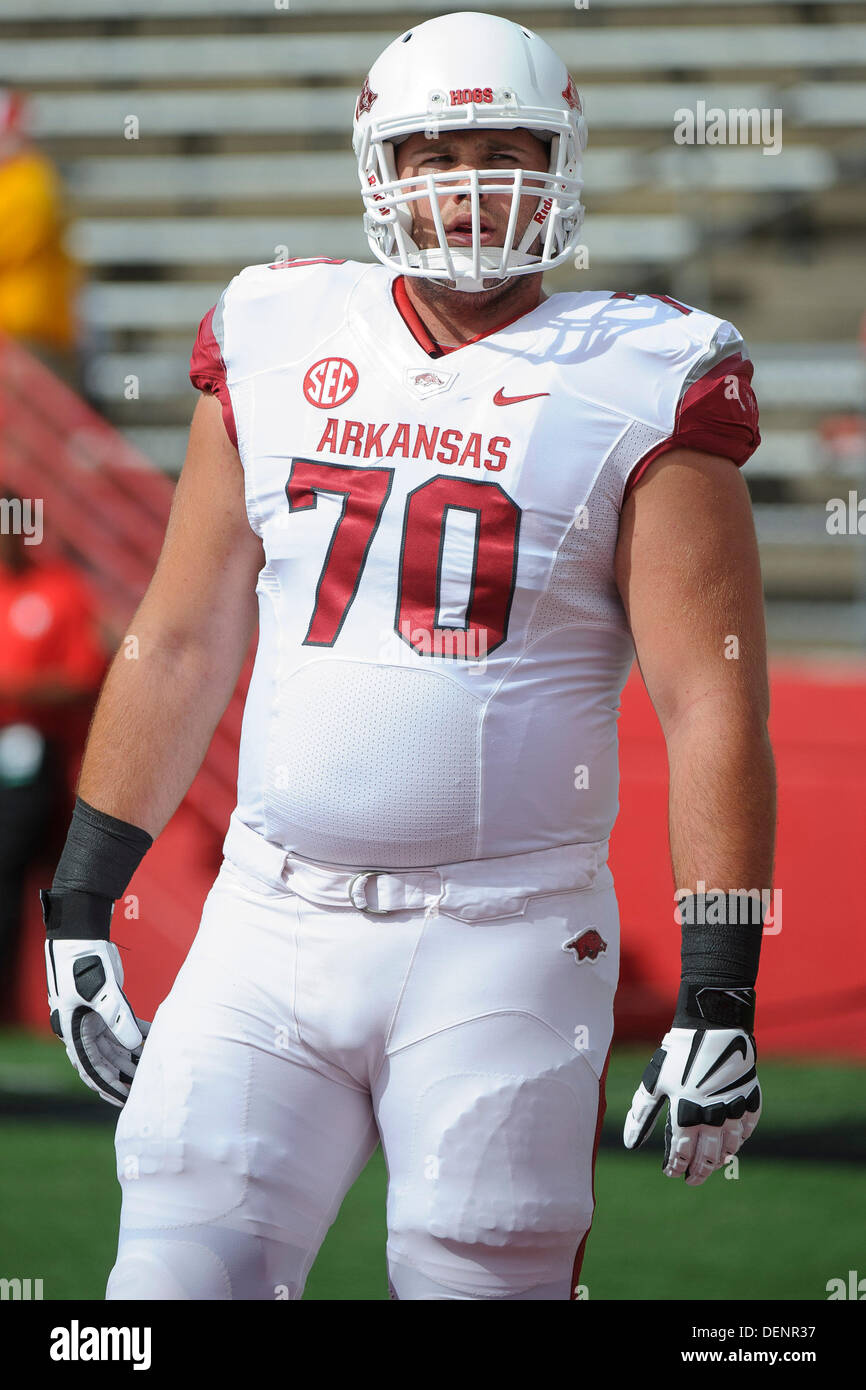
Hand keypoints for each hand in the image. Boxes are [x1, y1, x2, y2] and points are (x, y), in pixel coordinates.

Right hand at [44, 936, 149, 1107]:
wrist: (81, 935)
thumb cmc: (84, 961)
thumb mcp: (100, 991)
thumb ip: (118, 1018)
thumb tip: (135, 1045)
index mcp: (74, 1030)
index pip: (91, 1067)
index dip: (107, 1085)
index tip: (124, 1099)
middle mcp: (82, 1027)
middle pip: (104, 1060)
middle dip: (124, 1075)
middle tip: (145, 1088)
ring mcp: (94, 1017)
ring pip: (115, 1045)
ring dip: (132, 1056)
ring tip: (153, 1067)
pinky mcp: (106, 1005)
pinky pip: (121, 1026)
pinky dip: (136, 1032)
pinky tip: (153, 1037)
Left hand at [623, 1026, 761, 1184]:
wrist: (714, 1027)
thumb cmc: (678, 1054)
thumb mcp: (654, 1082)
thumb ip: (642, 1114)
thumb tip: (631, 1144)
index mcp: (687, 1116)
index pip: (682, 1155)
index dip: (676, 1167)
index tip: (671, 1172)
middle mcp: (714, 1119)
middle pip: (708, 1159)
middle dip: (698, 1172)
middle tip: (692, 1180)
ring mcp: (735, 1111)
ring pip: (730, 1148)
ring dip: (719, 1160)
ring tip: (711, 1164)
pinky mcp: (751, 1099)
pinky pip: (747, 1129)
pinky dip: (740, 1139)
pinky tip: (733, 1142)